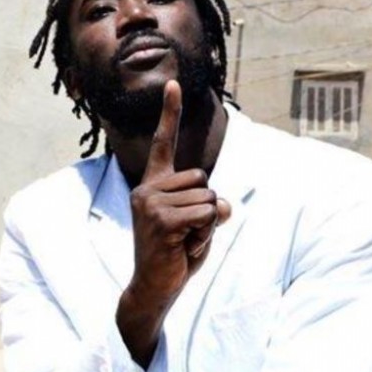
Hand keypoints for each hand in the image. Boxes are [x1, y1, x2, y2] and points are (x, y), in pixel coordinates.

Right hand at [118, 80, 230, 365]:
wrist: (153, 287)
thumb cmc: (176, 254)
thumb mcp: (198, 225)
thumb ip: (210, 207)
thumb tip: (223, 205)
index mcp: (153, 185)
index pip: (162, 144)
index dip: (169, 114)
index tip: (173, 84)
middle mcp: (147, 189)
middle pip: (204, 181)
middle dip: (208, 209)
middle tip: (186, 233)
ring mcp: (151, 204)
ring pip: (209, 199)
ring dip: (207, 225)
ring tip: (184, 242)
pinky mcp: (161, 221)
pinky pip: (207, 216)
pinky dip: (206, 235)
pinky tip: (184, 248)